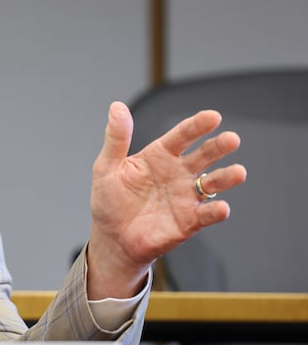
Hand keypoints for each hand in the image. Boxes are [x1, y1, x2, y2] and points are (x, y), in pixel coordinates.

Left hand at [86, 101, 246, 297]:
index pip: (182, 136)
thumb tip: (117, 107)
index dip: (197, 126)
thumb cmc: (109, 200)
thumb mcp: (107, 166)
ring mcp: (186, 196)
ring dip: (226, 177)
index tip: (212, 117)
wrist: (111, 237)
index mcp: (160, 155)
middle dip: (219, 147)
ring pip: (213, 183)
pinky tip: (221, 208)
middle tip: (231, 139)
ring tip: (238, 173)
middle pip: (204, 155)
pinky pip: (206, 215)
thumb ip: (116, 138)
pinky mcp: (189, 221)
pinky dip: (216, 211)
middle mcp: (178, 173)